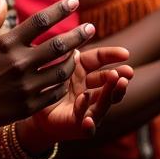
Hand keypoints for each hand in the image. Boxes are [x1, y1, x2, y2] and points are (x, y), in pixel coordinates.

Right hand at [0, 0, 93, 136]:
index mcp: (6, 44)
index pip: (40, 21)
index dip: (59, 9)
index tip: (73, 1)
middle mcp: (20, 63)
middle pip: (59, 46)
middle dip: (79, 35)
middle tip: (91, 28)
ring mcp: (27, 86)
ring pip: (63, 70)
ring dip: (74, 60)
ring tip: (78, 53)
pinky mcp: (30, 105)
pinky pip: (57, 92)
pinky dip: (64, 83)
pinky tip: (65, 76)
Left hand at [18, 42, 132, 150]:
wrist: (33, 114)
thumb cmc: (44, 85)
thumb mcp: (51, 66)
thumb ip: (62, 53)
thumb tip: (73, 32)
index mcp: (81, 73)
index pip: (98, 60)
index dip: (111, 56)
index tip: (126, 53)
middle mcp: (88, 90)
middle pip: (106, 83)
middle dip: (117, 78)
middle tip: (126, 73)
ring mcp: (87, 109)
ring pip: (103, 103)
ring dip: (110, 94)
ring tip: (117, 85)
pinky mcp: (80, 126)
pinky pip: (87, 126)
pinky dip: (88, 123)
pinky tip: (87, 118)